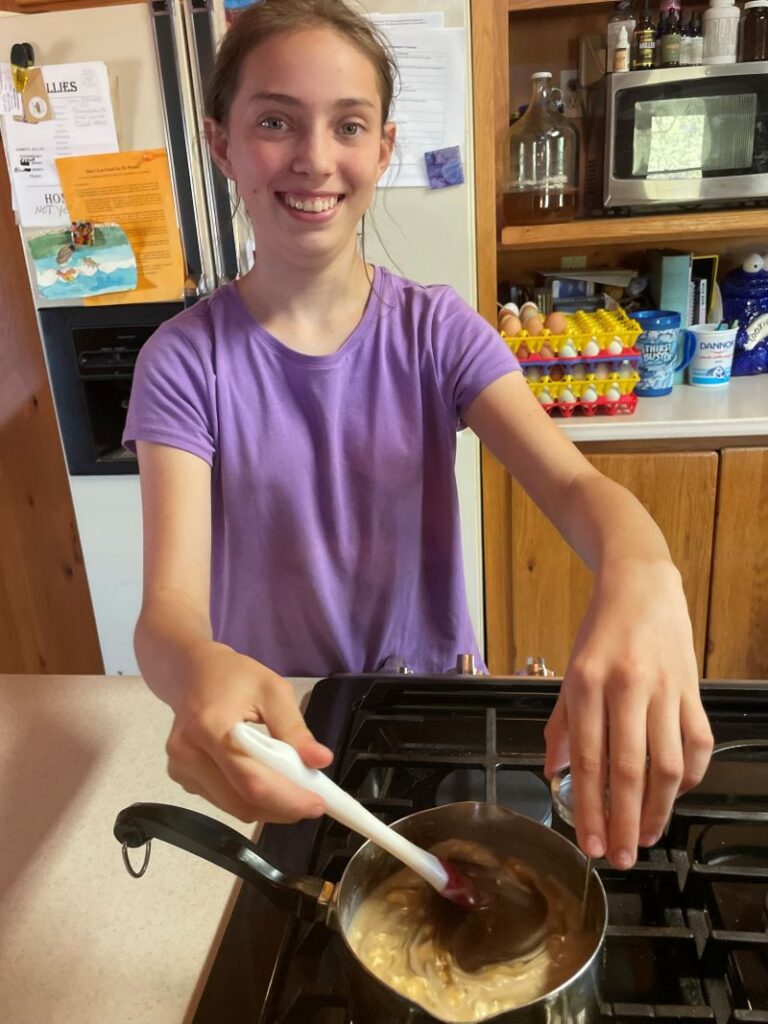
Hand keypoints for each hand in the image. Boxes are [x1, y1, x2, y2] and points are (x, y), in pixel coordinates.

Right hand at [164, 644, 332, 822]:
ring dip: (269, 806)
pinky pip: (224, 802)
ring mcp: (181, 770)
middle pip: (242, 801)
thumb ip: (294, 729)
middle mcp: (188, 754)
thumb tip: (320, 761)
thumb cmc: (234, 677)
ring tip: (293, 787)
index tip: (319, 804)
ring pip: (234, 808)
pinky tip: (266, 780)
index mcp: (210, 727)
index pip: (252, 780)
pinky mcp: (182, 779)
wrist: (191, 672)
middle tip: (314, 798)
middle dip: (284, 807)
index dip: (288, 799)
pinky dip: (251, 799)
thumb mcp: (273, 691)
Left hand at [543, 559, 713, 868]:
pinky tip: (674, 795)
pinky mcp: (692, 689)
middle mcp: (626, 687)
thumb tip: (554, 772)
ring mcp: (664, 689)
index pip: (586, 759)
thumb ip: (561, 724)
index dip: (589, 807)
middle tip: (622, 857)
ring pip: (668, 764)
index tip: (591, 843)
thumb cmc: (600, 630)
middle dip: (625, 821)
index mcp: (586, 683)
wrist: (640, 585)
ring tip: (647, 836)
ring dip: (659, 810)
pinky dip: (688, 776)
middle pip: (629, 770)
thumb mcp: (568, 672)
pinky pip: (697, 743)